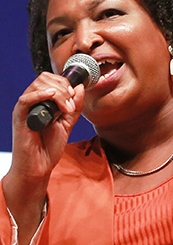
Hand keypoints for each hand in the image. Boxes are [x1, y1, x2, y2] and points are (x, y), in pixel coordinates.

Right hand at [3, 73, 83, 244]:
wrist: (39, 166)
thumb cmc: (49, 146)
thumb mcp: (67, 123)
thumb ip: (74, 107)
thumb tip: (80, 88)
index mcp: (42, 101)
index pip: (51, 79)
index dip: (65, 83)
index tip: (75, 96)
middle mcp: (33, 102)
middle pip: (45, 79)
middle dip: (63, 88)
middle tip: (71, 106)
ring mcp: (26, 109)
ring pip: (38, 86)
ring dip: (58, 94)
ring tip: (66, 110)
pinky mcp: (20, 117)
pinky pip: (26, 99)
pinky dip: (40, 94)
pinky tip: (53, 98)